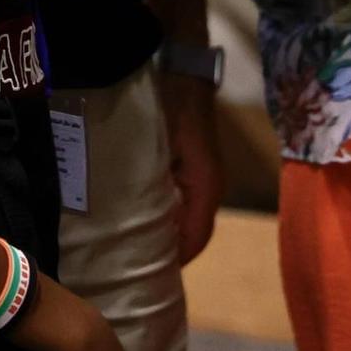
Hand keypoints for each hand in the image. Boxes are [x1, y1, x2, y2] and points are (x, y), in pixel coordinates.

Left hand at [157, 72, 222, 265]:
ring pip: (190, 217)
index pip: (197, 237)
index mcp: (206, 186)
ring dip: (170, 233)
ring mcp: (205, 176)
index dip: (178, 259)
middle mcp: (211, 186)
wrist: (183, 72)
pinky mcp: (195, 167)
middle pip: (194, 232)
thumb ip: (159, 186)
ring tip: (140, 246)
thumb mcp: (163, 147)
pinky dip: (169, 215)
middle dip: (172, 251)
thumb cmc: (171, 107)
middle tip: (140, 266)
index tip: (152, 277)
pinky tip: (145, 216)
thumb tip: (150, 224)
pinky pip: (185, 201)